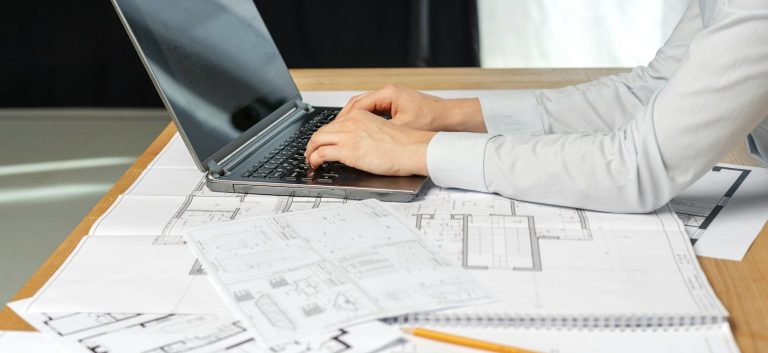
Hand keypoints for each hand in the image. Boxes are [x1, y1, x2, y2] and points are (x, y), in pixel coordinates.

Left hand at [304, 109, 436, 175]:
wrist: (413, 149)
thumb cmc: (405, 144)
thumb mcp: (381, 130)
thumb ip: (366, 132)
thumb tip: (358, 144)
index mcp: (360, 116)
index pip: (335, 123)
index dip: (325, 135)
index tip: (323, 142)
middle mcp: (351, 122)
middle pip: (322, 130)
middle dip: (313, 143)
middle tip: (311, 152)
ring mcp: (348, 136)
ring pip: (317, 140)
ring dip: (310, 151)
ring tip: (310, 160)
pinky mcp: (348, 151)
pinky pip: (321, 153)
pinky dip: (313, 159)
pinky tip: (314, 165)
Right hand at [337, 84, 485, 132]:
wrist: (450, 117)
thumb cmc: (431, 119)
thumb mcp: (403, 128)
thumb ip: (381, 131)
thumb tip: (363, 138)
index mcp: (387, 94)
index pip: (357, 105)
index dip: (344, 119)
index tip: (335, 130)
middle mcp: (388, 93)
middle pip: (357, 105)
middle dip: (345, 119)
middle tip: (334, 133)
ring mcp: (391, 98)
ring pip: (365, 108)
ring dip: (354, 120)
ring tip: (344, 134)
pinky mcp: (396, 105)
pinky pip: (374, 111)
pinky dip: (365, 121)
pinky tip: (362, 132)